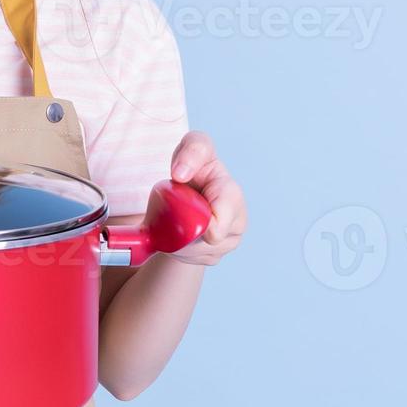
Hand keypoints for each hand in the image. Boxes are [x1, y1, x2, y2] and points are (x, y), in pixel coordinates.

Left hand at [165, 131, 246, 265]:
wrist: (191, 187)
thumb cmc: (194, 164)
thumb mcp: (194, 146)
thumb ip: (192, 150)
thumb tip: (181, 174)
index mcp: (232, 196)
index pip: (219, 224)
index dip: (198, 224)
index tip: (180, 210)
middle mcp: (237, 222)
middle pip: (203, 243)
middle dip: (180, 231)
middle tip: (170, 213)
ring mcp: (227, 243)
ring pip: (193, 253)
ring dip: (176, 239)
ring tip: (173, 219)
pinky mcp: (214, 256)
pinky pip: (190, 260)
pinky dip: (177, 248)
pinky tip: (178, 231)